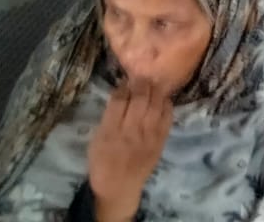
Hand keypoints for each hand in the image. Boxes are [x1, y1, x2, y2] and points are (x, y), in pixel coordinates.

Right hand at [88, 84, 172, 221]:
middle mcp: (131, 132)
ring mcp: (148, 137)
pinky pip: (167, 119)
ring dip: (155, 90)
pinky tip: (163, 98)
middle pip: (140, 99)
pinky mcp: (160, 142)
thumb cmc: (103, 163)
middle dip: (142, 83)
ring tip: (153, 82)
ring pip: (156, 106)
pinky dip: (166, 105)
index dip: (124, 86)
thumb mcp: (96, 140)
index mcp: (111, 131)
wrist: (119, 188)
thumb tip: (120, 93)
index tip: (125, 80)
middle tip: (142, 75)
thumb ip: (108, 117)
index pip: (120, 100)